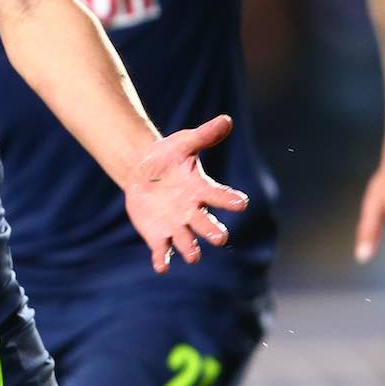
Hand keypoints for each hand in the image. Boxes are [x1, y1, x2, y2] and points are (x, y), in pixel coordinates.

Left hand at [124, 115, 249, 273]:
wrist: (143, 170)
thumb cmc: (170, 156)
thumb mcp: (184, 142)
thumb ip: (205, 135)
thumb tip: (226, 120)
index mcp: (202, 190)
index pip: (220, 196)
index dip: (230, 200)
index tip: (241, 202)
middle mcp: (193, 211)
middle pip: (207, 225)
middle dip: (213, 232)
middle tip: (219, 237)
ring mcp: (176, 225)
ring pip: (187, 242)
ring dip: (190, 248)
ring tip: (193, 255)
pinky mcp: (157, 234)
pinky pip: (162, 250)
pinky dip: (162, 258)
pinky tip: (161, 265)